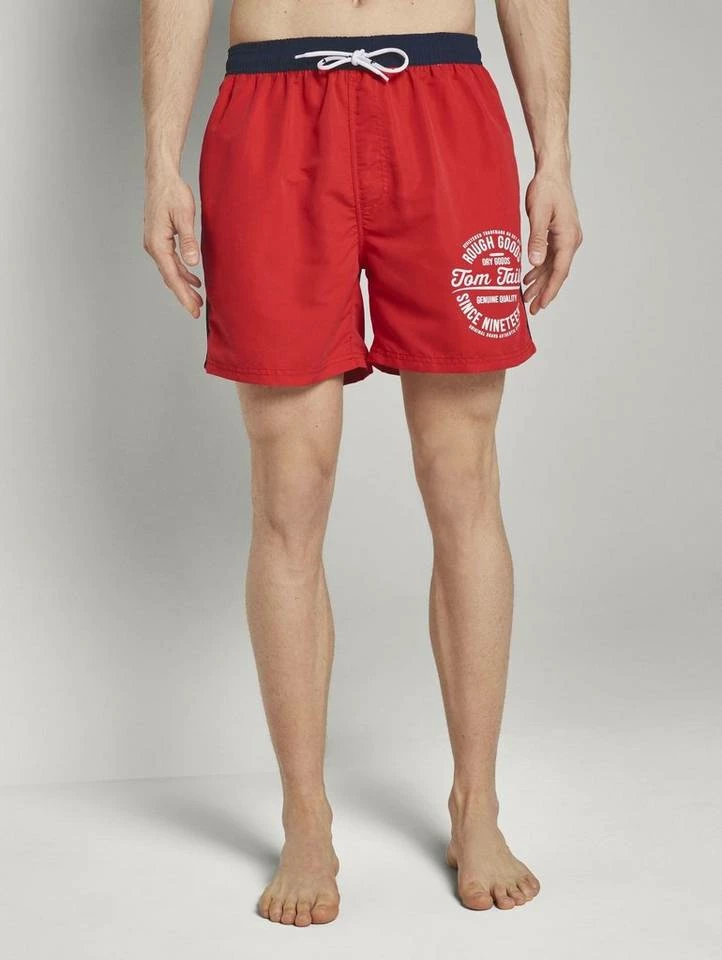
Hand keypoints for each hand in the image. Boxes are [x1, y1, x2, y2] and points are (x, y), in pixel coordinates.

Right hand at [143, 172, 202, 317]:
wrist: (161, 176)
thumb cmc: (172, 193)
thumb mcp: (184, 217)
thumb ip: (189, 241)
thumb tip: (192, 263)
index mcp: (157, 244)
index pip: (172, 277)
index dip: (184, 295)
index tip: (193, 309)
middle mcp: (153, 247)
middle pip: (170, 278)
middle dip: (184, 295)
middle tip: (196, 311)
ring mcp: (155, 243)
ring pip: (170, 271)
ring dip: (184, 285)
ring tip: (198, 299)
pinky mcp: (159, 239)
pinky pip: (171, 261)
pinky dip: (182, 272)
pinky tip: (193, 278)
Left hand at [523, 170, 582, 314]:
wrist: (553, 171)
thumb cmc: (546, 189)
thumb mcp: (539, 214)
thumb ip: (537, 239)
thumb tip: (535, 262)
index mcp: (568, 238)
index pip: (560, 271)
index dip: (550, 291)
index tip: (541, 305)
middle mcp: (571, 240)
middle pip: (557, 273)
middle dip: (544, 292)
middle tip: (532, 310)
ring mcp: (566, 238)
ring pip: (553, 267)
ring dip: (540, 282)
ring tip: (527, 297)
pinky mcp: (559, 234)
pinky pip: (550, 257)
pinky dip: (540, 269)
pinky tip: (529, 277)